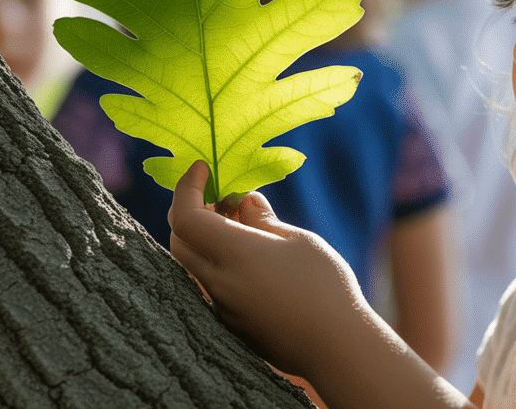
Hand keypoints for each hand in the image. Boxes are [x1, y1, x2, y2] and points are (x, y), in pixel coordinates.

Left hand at [167, 160, 368, 378]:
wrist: (336, 346)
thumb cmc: (325, 286)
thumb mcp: (299, 240)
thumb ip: (263, 219)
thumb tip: (243, 201)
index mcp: (235, 254)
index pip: (186, 217)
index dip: (188, 188)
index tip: (203, 168)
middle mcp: (219, 282)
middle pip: (179, 240)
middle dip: (190, 211)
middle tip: (220, 195)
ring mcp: (222, 306)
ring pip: (192, 263)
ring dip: (203, 237)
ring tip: (238, 222)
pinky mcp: (230, 323)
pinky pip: (209, 283)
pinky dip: (216, 259)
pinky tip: (247, 255)